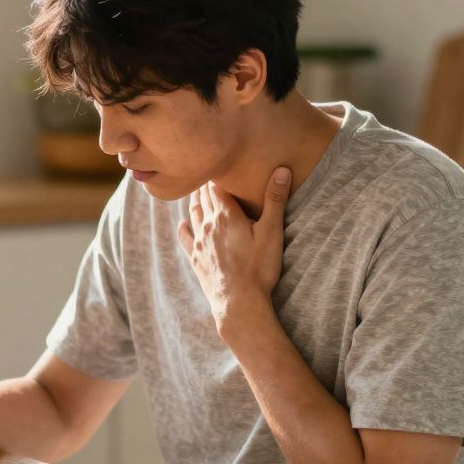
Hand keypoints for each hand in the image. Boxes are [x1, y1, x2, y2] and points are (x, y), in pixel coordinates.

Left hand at [176, 167, 290, 336]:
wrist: (238, 303)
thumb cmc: (258, 268)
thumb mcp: (272, 232)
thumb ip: (274, 200)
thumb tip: (281, 170)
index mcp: (226, 215)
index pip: (217, 185)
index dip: (217, 173)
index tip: (216, 160)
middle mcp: (208, 224)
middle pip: (203, 197)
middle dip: (205, 183)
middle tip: (203, 169)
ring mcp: (199, 242)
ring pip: (193, 213)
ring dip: (194, 200)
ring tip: (196, 190)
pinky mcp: (196, 258)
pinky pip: (186, 238)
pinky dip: (184, 227)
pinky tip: (183, 224)